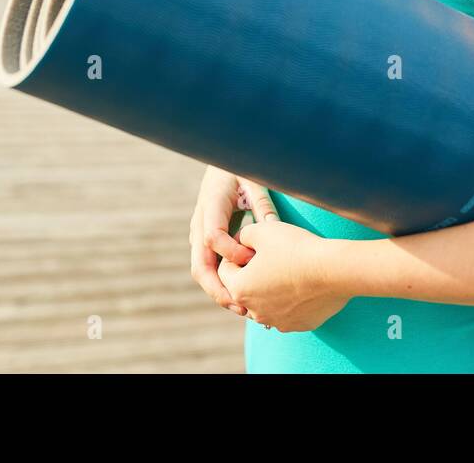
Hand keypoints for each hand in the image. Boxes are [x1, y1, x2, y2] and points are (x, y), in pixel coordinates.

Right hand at [189, 166, 276, 317]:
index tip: (252, 260)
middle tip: (240, 304)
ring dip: (218, 291)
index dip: (231, 252)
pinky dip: (220, 284)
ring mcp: (199, 233)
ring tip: (242, 308)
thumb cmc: (240, 169)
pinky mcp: (204, 241)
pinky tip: (240, 296)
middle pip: (199, 264)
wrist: (221, 163)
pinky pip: (208, 267)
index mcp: (212, 205)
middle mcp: (200, 222)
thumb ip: (262, 204)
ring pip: (201, 270)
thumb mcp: (254, 180)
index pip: (212, 237)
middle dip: (217, 287)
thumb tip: (274, 230)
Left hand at [218, 220, 349, 332]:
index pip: (224, 270)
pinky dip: (289, 300)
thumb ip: (243, 235)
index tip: (252, 245)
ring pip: (264, 303)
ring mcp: (277, 321)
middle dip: (251, 273)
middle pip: (244, 289)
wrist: (334, 270)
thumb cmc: (296, 248)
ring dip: (269, 289)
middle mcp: (254, 311)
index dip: (236, 253)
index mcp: (240, 289)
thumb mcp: (262, 231)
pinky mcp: (298, 325)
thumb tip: (240, 241)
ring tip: (287, 269)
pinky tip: (302, 284)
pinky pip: (287, 312)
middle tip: (269, 256)